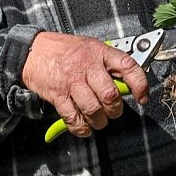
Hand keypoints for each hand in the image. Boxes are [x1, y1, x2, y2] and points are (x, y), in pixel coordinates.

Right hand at [22, 32, 148, 137]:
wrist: (32, 51)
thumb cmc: (64, 50)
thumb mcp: (90, 47)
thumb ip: (108, 63)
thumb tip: (127, 84)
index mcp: (99, 52)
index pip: (128, 66)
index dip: (140, 84)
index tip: (143, 98)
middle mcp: (87, 66)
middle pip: (110, 95)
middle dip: (115, 110)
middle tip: (113, 111)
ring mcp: (71, 81)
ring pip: (94, 110)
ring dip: (99, 121)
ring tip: (98, 120)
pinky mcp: (58, 95)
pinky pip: (74, 118)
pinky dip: (81, 128)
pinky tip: (83, 126)